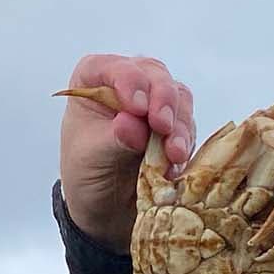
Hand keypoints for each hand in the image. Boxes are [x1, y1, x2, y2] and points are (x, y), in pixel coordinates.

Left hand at [57, 52, 195, 250]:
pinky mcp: (174, 124)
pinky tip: (176, 162)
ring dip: (179, 125)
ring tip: (173, 153)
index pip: (113, 67)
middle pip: (155, 76)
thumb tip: (132, 124)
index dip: (129, 81)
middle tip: (162, 126)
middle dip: (162, 100)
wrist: (103, 205)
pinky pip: (187, 125)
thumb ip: (114, 139)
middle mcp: (128, 82)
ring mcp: (155, 101)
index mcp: (94, 80)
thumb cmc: (86, 172)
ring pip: (178, 98)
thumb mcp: (92, 157)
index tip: (136, 107)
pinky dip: (185, 142)